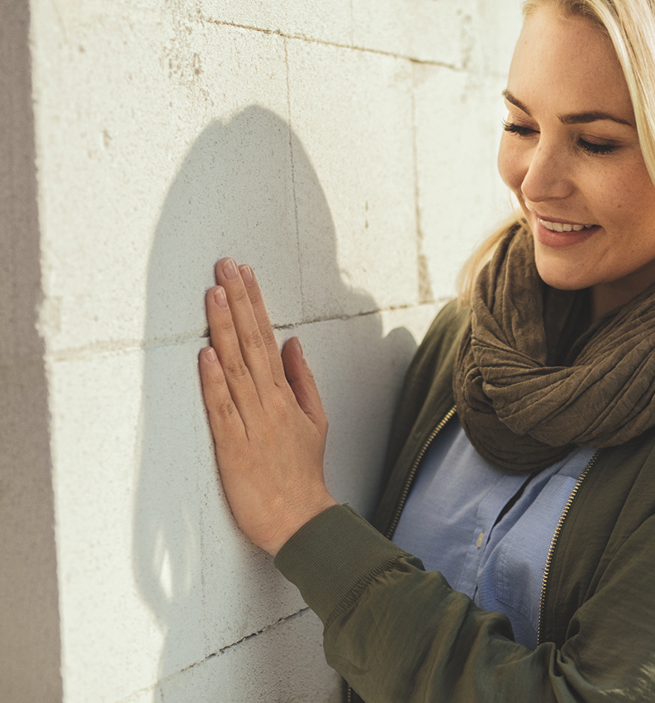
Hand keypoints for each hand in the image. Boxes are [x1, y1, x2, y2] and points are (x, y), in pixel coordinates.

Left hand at [199, 258, 336, 555]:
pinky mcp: (232, 446)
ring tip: (214, 294)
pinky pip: (221, 408)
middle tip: (226, 267)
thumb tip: (293, 343)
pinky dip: (214, 381)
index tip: (245, 273)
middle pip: (251, 343)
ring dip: (223, 329)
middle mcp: (268, 403)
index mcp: (285, 395)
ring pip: (235, 367)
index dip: (255, 304)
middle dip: (238, 301)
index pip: (267, 338)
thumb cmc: (303, 473)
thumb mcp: (315, 420)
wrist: (299, 519)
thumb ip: (302, 379)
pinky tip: (206, 355)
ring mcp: (251, 423)